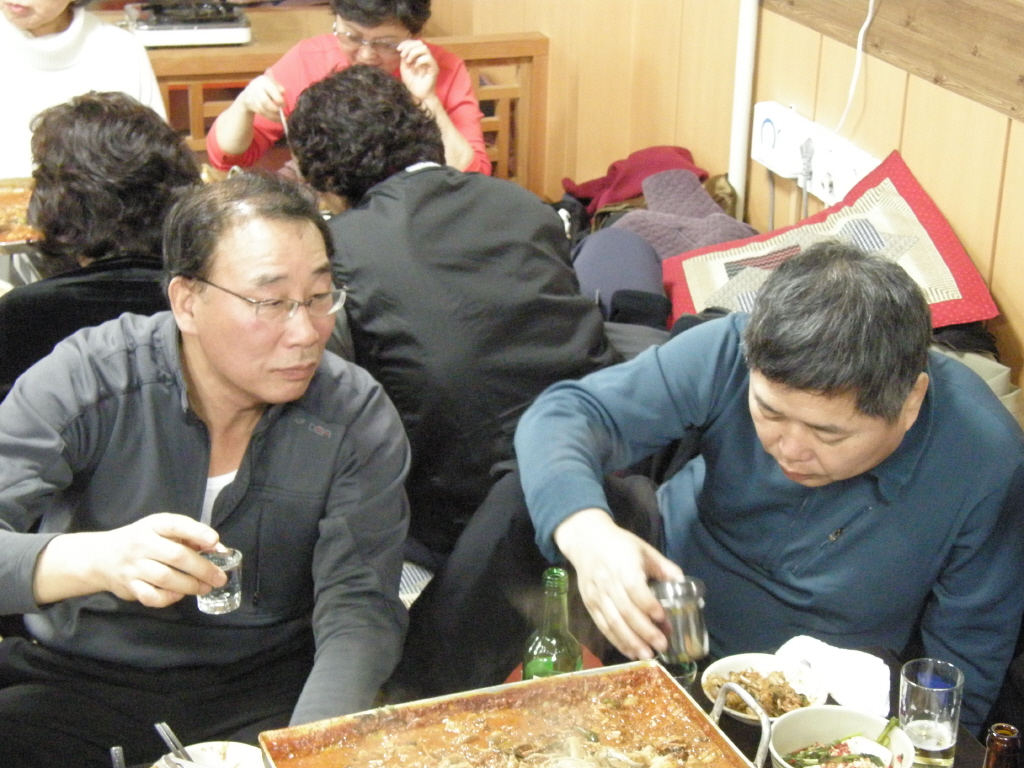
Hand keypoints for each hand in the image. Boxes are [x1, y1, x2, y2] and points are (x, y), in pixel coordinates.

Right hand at [33, 513, 227, 608]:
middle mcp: (142, 543)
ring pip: (166, 578)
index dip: (197, 532)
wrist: (102, 556)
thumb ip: (191, 537)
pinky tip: (179, 595)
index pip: (176, 525)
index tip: (214, 541)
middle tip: (219, 578)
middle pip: (177, 556)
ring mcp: (134, 565)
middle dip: (202, 568)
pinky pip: (151, 596)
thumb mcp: (163, 530)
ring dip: (190, 585)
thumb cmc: (143, 540)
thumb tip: (220, 550)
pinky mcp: (128, 585)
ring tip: (205, 588)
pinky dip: (168, 598)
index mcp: (154, 525)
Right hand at [237, 71, 286, 122]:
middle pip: (264, 101)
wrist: (250, 91)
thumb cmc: (266, 88)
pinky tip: (276, 118)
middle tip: (282, 113)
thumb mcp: (273, 84)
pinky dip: (270, 117)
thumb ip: (278, 88)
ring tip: (281, 118)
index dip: (278, 99)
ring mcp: (251, 96)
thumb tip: (282, 92)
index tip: (284, 104)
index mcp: (264, 81)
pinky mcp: (249, 103)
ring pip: (262, 109)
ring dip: (273, 116)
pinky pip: (260, 113)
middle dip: (274, 109)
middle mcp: (256, 87)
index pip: (271, 90)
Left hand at [397, 39, 438, 102]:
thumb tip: (402, 48)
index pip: (414, 43)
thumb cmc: (412, 83)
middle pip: (419, 43)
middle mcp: (425, 57)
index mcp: (418, 56)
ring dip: (414, 53)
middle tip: (403, 56)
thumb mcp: (404, 68)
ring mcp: (430, 62)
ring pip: (424, 48)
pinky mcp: (434, 68)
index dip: (406, 43)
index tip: (398, 49)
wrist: (418, 95)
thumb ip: (404, 58)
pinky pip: (428, 58)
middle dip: (409, 47)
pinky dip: (419, 61)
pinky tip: (415, 67)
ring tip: (408, 62)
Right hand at [554, 508, 683, 660]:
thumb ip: (665, 568)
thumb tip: (684, 586)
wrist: (586, 540)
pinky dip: (616, 640)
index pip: (635, 589)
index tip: (663, 619)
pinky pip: (602, 626)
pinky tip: (629, 651)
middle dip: (644, 631)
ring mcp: (596, 595)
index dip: (648, 605)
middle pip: (625, 610)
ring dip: (630, 641)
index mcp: (624, 566)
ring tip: (647, 656)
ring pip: (613, 622)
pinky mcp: (589, 604)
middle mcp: (608, 582)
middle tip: (662, 646)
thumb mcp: (645, 550)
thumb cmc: (620, 544)